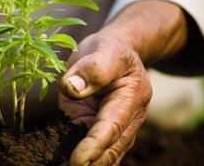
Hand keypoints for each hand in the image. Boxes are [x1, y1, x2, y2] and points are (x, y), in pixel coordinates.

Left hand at [59, 0, 187, 165]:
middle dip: (92, 164)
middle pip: (111, 149)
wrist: (117, 54)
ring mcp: (115, 129)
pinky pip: (95, 152)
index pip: (112, 128)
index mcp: (132, 98)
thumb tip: (71, 88)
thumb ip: (91, 67)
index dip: (94, 146)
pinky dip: (85, 162)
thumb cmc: (110, 51)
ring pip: (106, 156)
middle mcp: (127, 120)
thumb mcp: (104, 49)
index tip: (77, 161)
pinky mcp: (99, 131)